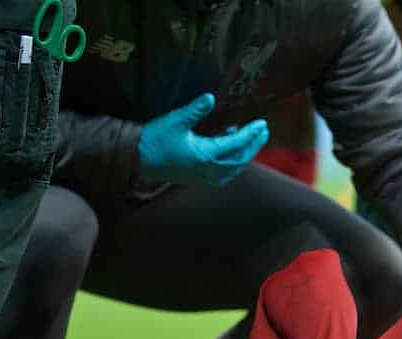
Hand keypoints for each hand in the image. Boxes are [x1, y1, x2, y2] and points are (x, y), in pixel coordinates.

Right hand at [137, 94, 268, 186]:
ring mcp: (205, 177)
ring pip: (233, 169)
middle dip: (253, 145)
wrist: (138, 159)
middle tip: (263, 131)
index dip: (250, 134)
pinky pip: (224, 175)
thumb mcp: (176, 120)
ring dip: (245, 155)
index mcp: (205, 155)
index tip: (261, 124)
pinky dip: (233, 164)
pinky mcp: (199, 179)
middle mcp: (209, 169)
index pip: (236, 144)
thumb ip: (195, 110)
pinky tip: (233, 154)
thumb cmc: (156, 139)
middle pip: (240, 159)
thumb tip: (210, 97)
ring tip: (252, 141)